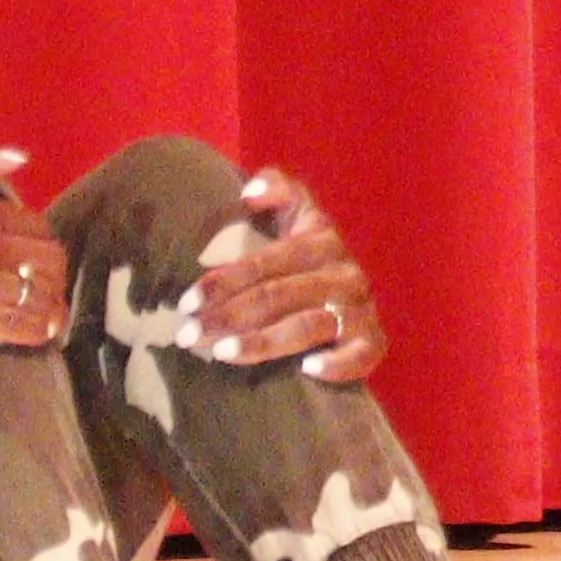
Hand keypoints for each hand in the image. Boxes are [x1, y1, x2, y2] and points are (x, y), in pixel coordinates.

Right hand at [0, 137, 67, 352]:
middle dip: (55, 272)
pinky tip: (43, 329)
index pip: (40, 228)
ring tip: (51, 308)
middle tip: (49, 281)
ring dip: (52, 302)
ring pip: (39, 296)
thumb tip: (20, 159)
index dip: (45, 240)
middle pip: (48, 263)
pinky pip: (17, 326)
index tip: (39, 251)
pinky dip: (38, 327)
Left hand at [188, 167, 386, 381]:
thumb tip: (249, 194)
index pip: (266, 261)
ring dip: (262, 342)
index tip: (187, 303)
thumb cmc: (307, 261)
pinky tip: (306, 370)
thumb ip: (279, 190)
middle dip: (229, 316)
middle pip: (279, 295)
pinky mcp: (373, 342)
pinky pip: (360, 355)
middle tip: (188, 336)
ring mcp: (361, 309)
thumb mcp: (298, 216)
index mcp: (322, 241)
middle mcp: (345, 273)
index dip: (225, 281)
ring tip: (220, 354)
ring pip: (308, 326)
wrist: (353, 299)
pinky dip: (337, 363)